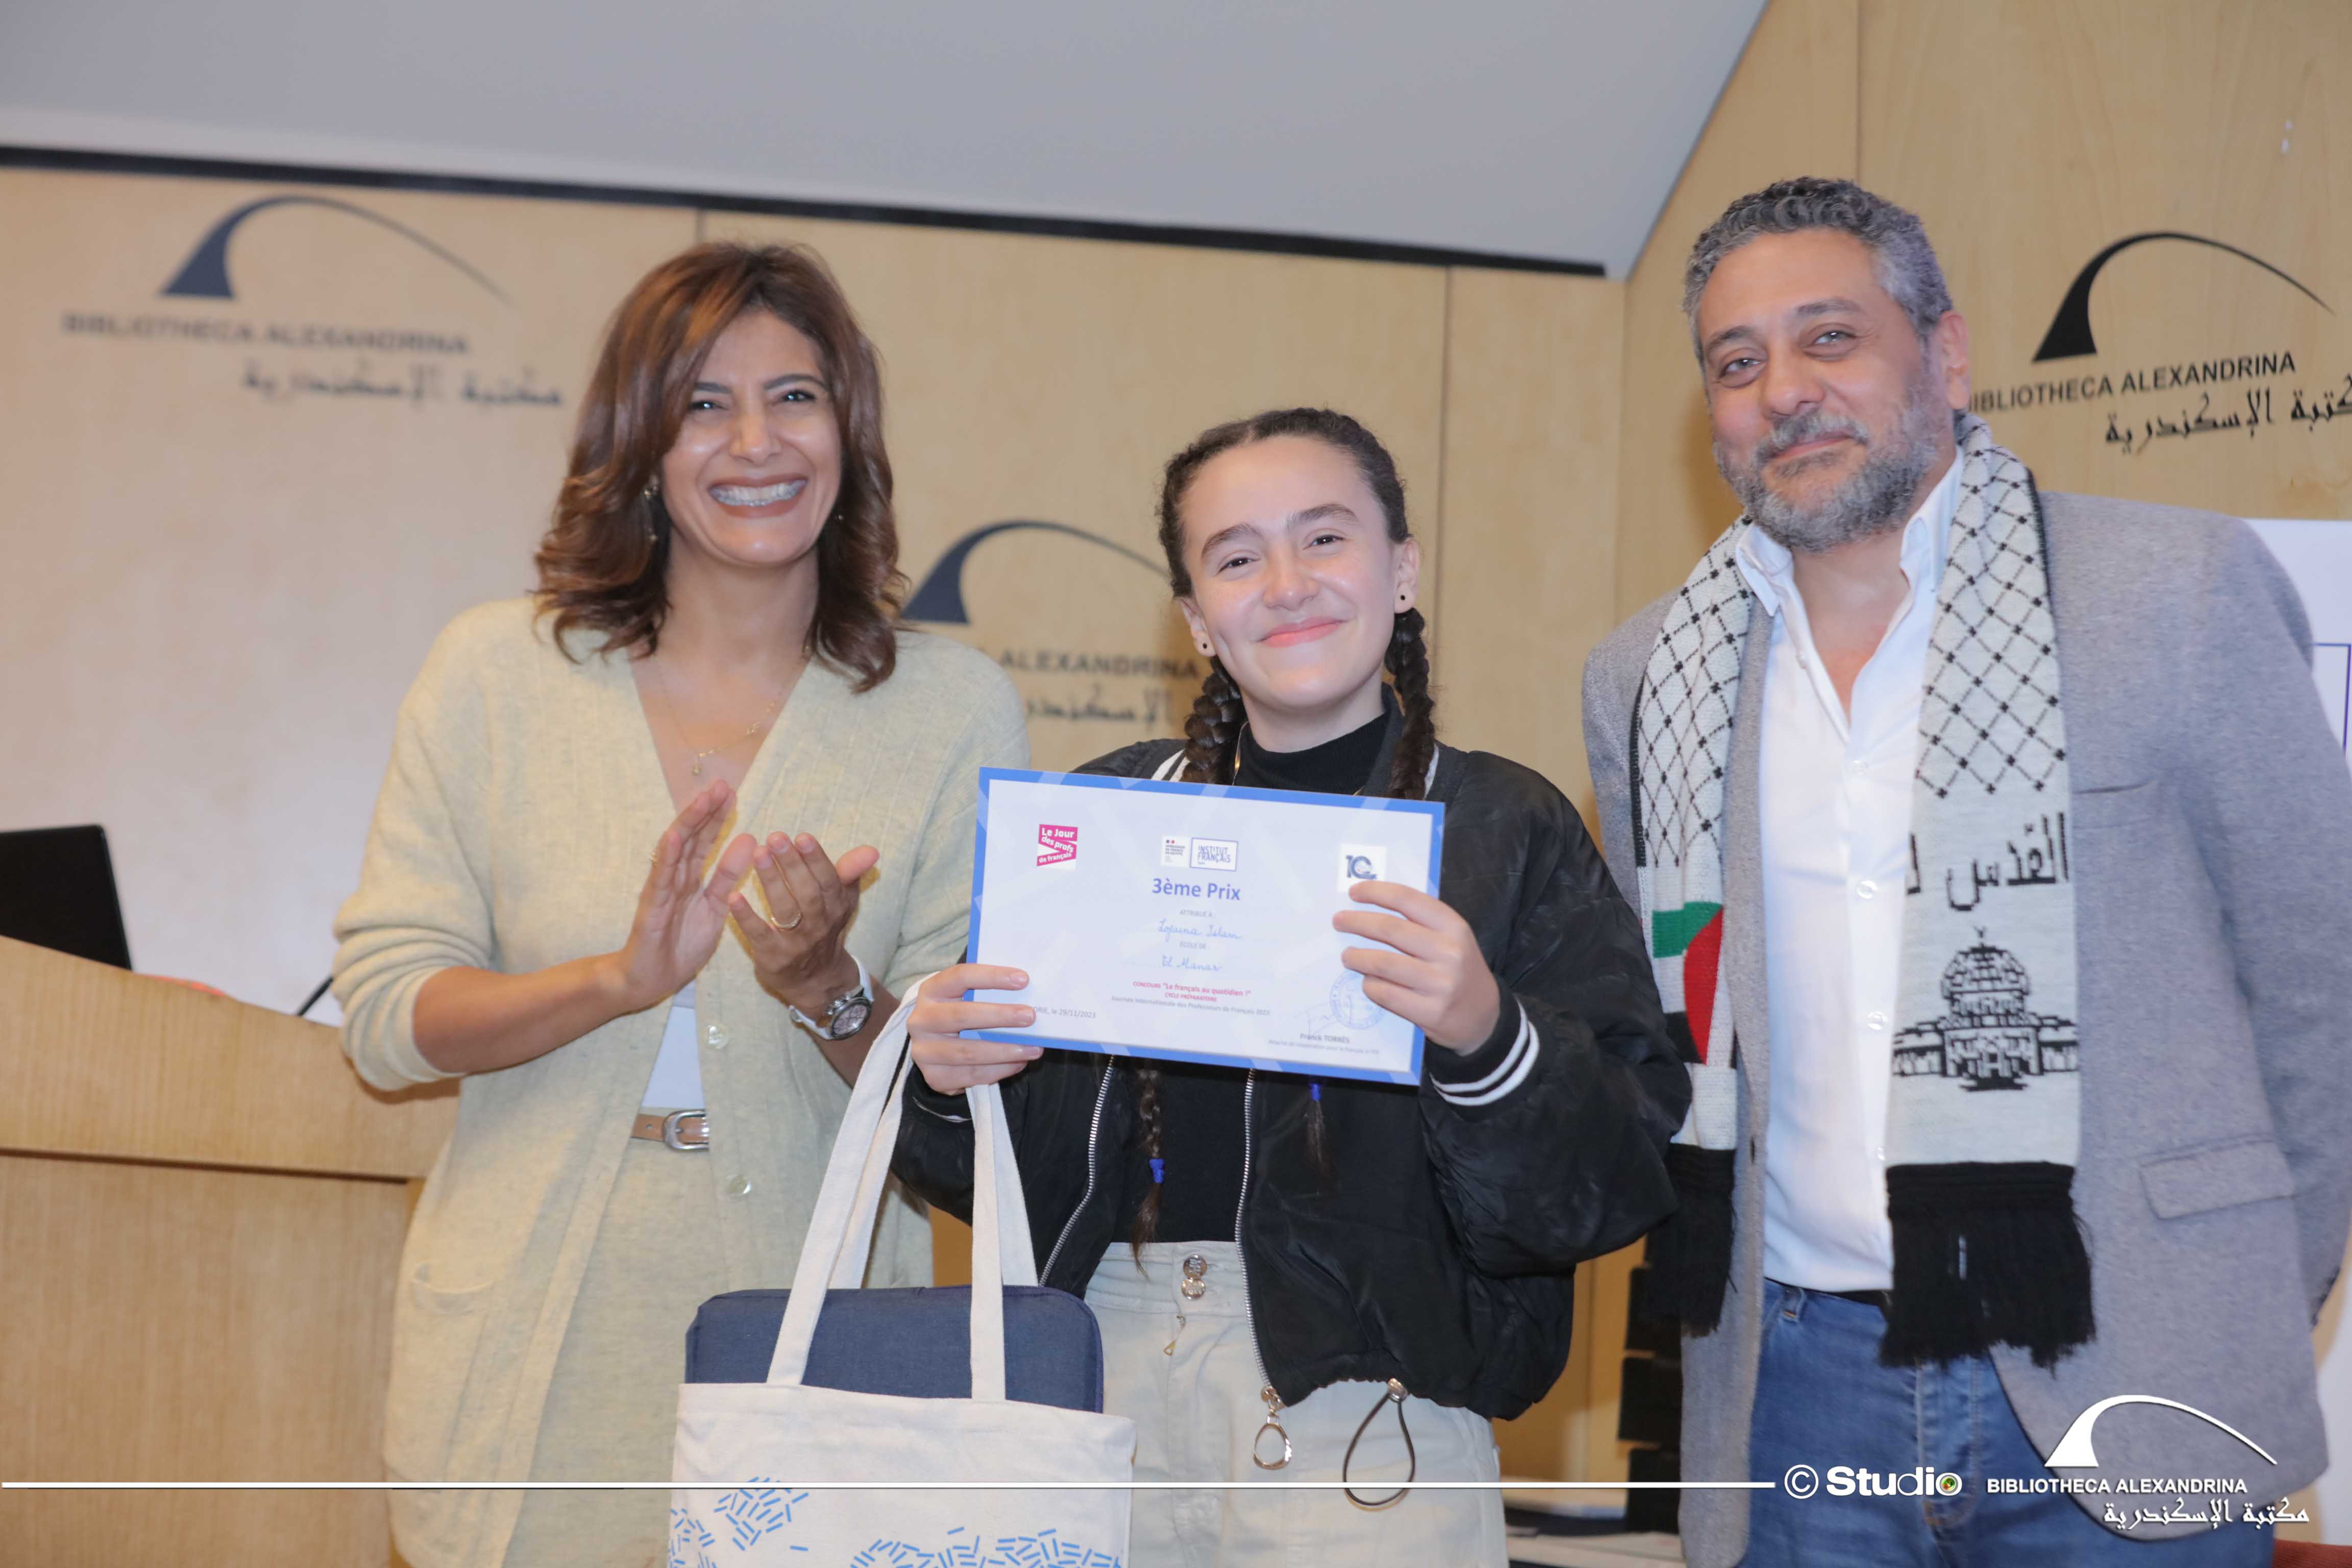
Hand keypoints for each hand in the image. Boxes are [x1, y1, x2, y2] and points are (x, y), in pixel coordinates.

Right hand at [609, 782, 759, 1012]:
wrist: (651, 980)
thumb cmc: (681, 944)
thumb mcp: (715, 907)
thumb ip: (728, 876)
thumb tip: (748, 839)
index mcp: (690, 878)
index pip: (705, 841)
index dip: (717, 818)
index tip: (732, 793)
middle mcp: (674, 878)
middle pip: (691, 838)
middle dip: (705, 811)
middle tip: (722, 784)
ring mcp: (661, 890)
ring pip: (675, 851)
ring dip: (688, 824)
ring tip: (702, 800)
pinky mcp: (652, 907)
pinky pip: (660, 879)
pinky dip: (667, 857)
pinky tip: (673, 837)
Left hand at [729, 832, 880, 1015]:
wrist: (817, 981)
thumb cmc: (825, 928)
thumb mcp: (842, 901)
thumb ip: (850, 872)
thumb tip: (872, 850)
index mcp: (836, 906)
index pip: (828, 880)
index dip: (816, 859)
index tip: (802, 836)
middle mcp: (820, 924)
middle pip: (807, 892)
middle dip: (791, 864)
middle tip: (775, 837)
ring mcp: (797, 943)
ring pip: (785, 910)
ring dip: (772, 881)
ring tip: (759, 854)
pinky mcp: (774, 957)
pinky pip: (760, 935)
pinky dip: (747, 917)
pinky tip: (734, 896)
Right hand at [909, 964, 1042, 1093]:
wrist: (937, 1048)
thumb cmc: (962, 1014)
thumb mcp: (967, 998)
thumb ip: (990, 993)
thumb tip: (1030, 994)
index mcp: (931, 991)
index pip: (959, 977)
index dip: (991, 976)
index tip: (1023, 980)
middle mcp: (921, 1020)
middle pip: (961, 1016)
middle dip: (1000, 1016)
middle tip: (1029, 1016)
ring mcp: (924, 1052)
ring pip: (968, 1052)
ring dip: (1005, 1050)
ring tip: (1033, 1048)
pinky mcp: (935, 1077)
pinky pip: (972, 1075)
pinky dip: (1000, 1069)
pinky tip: (1019, 1062)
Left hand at [1332, 881, 1500, 1052]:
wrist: (1484, 1017)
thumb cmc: (1458, 970)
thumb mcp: (1452, 939)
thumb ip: (1421, 923)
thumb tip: (1371, 906)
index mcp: (1454, 927)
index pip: (1408, 900)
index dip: (1377, 892)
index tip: (1354, 891)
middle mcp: (1450, 953)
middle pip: (1390, 929)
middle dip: (1357, 922)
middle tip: (1339, 921)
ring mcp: (1441, 984)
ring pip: (1383, 963)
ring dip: (1357, 956)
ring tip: (1347, 955)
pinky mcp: (1430, 1012)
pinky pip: (1386, 993)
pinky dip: (1370, 985)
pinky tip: (1367, 981)